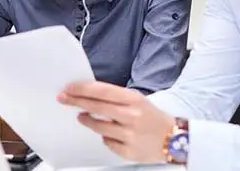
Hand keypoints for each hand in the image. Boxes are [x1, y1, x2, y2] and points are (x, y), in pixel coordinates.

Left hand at [57, 81, 173, 162]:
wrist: (176, 139)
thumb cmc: (152, 117)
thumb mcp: (137, 100)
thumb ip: (114, 98)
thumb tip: (87, 94)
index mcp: (133, 99)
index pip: (101, 91)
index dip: (81, 89)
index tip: (68, 88)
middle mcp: (132, 116)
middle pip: (96, 106)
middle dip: (76, 101)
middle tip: (63, 98)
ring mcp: (130, 135)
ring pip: (98, 126)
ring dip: (87, 120)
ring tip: (82, 117)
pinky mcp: (129, 152)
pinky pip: (107, 142)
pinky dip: (106, 137)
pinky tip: (110, 133)